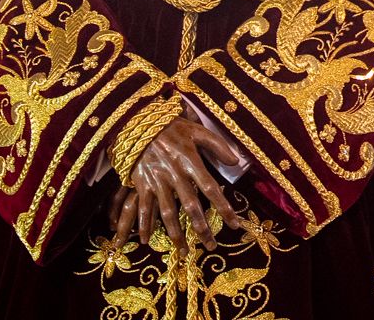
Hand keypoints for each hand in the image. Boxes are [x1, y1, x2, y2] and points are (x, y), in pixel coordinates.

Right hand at [109, 116, 244, 250]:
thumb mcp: (197, 130)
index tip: (234, 224)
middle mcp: (175, 174)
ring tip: (183, 251)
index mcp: (191, 162)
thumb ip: (217, 146)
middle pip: (191, 207)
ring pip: (168, 213)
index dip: (223, 208)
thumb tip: (236, 163)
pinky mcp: (141, 183)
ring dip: (176, 234)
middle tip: (211, 246)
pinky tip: (147, 241)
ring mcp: (157, 180)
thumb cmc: (171, 127)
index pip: (211, 189)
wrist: (138, 121)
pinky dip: (145, 225)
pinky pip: (144, 208)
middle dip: (202, 228)